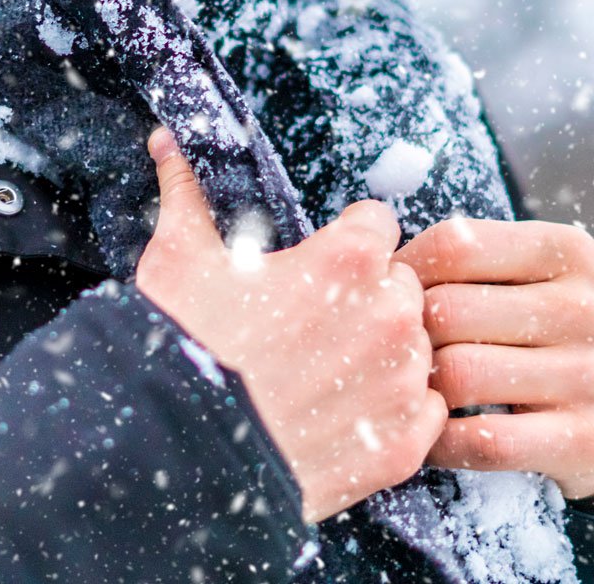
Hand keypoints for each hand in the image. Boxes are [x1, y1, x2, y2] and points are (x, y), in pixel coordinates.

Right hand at [134, 128, 448, 522]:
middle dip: (368, 300)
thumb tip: (169, 139)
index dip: (346, 244)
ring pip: (416, 349)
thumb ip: (188, 191)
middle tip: (316, 327)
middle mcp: (391, 313)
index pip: (378, 225)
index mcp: (349, 258)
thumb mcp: (177, 258)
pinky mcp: (402, 444)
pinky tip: (348, 419)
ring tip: (327, 378)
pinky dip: (395, 415)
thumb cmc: (179, 348)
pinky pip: (424, 412)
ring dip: (385, 356)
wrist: (172, 454)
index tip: (318, 267)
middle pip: (402, 287)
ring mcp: (401, 381)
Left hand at [394, 219, 593, 506]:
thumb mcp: (526, 273)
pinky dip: (440, 442)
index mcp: (566, 250)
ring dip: (419, 390)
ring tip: (409, 391)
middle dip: (406, 335)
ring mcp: (588, 376)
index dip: (404, 270)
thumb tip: (372, 260)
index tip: (388, 295)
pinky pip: (482, 440)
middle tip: (390, 353)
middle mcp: (583, 308)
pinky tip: (433, 434)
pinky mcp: (584, 440)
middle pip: (450, 311)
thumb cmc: (542, 329)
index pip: (455, 244)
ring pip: (460, 376)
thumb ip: (464, 257)